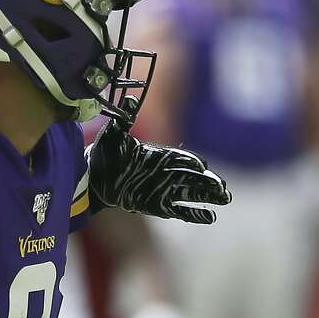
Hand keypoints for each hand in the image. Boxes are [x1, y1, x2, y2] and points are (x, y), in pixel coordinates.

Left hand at [87, 97, 230, 223]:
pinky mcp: (158, 205)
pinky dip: (195, 214)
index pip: (182, 159)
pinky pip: (180, 210)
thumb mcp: (112, 137)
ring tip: (225, 198)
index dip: (191, 163)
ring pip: (193, 192)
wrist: (93, 177)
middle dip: (209, 181)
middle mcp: (166, 172)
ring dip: (209, 195)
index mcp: (160, 156)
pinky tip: (211, 217)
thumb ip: (123, 121)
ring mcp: (164, 189)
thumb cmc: (104, 154)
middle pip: (195, 176)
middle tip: (222, 187)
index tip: (200, 167)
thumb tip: (130, 100)